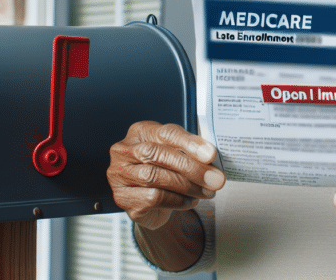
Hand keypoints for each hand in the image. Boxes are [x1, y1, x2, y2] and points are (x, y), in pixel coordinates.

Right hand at [107, 121, 225, 229]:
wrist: (154, 204)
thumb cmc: (167, 170)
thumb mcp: (179, 154)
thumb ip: (192, 152)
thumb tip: (210, 158)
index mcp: (140, 132)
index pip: (165, 133)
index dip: (190, 143)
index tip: (211, 155)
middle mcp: (124, 151)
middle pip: (157, 154)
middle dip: (191, 168)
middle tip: (215, 179)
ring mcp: (119, 175)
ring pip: (154, 177)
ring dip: (186, 186)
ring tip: (206, 192)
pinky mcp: (122, 198)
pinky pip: (152, 198)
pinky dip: (176, 200)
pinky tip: (189, 201)